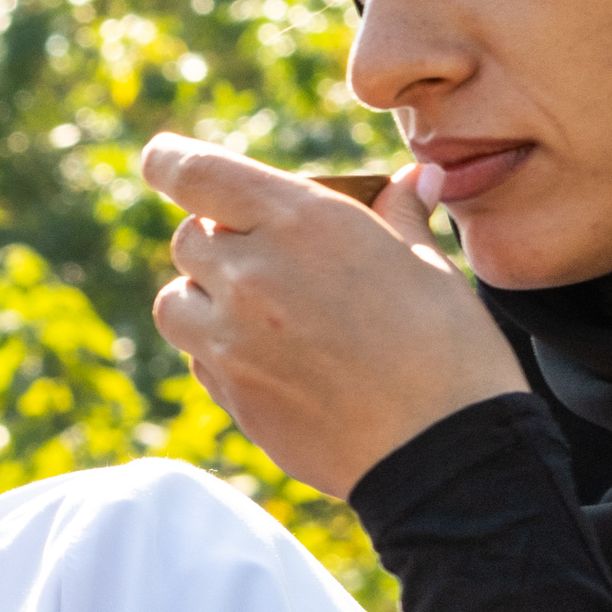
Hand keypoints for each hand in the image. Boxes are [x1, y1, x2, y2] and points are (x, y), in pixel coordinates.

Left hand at [132, 135, 527, 499]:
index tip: (163, 160)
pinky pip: (198, 358)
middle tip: (266, 255)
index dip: (170, 161)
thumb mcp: (427, 265)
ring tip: (261, 310)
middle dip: (217, 241)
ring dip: (204, 298)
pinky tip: (273, 360)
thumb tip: (418, 178)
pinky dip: (218, 350)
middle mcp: (250, 274)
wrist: (441, 451)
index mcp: (299, 221)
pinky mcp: (231, 395)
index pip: (194, 172)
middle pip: (188, 241)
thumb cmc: (448, 348)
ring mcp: (231, 340)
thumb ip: (400, 215)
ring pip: (177, 302)